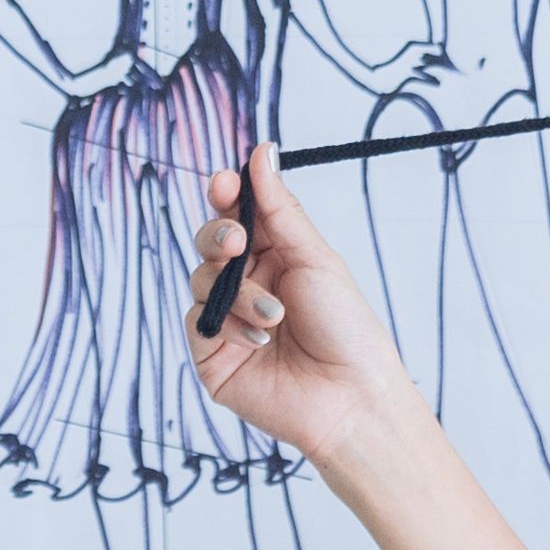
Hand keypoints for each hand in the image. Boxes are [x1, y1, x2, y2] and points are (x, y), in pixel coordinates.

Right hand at [188, 149, 426, 477]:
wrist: (351, 398)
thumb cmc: (347, 329)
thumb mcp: (315, 258)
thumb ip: (279, 209)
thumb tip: (261, 151)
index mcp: (276, 257)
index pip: (238, 215)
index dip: (225, 195)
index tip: (223, 182)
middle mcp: (248, 286)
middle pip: (209, 243)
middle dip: (219, 236)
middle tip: (237, 243)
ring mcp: (227, 320)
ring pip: (200, 279)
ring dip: (237, 292)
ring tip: (274, 316)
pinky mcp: (212, 356)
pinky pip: (198, 321)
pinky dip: (228, 325)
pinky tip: (260, 339)